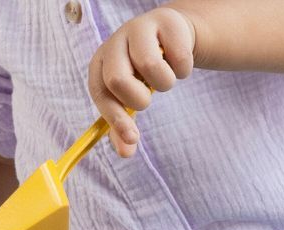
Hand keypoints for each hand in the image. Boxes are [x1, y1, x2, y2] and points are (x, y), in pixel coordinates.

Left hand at [87, 6, 195, 156]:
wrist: (173, 39)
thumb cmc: (144, 75)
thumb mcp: (130, 100)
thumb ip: (124, 128)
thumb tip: (126, 153)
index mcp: (100, 63)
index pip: (100, 92)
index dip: (115, 118)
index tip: (134, 139)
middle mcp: (115, 42)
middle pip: (117, 79)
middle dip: (138, 99)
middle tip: (147, 98)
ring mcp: (140, 27)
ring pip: (150, 67)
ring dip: (164, 83)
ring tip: (164, 77)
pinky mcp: (166, 21)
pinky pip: (178, 58)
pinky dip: (183, 69)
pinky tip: (178, 61)